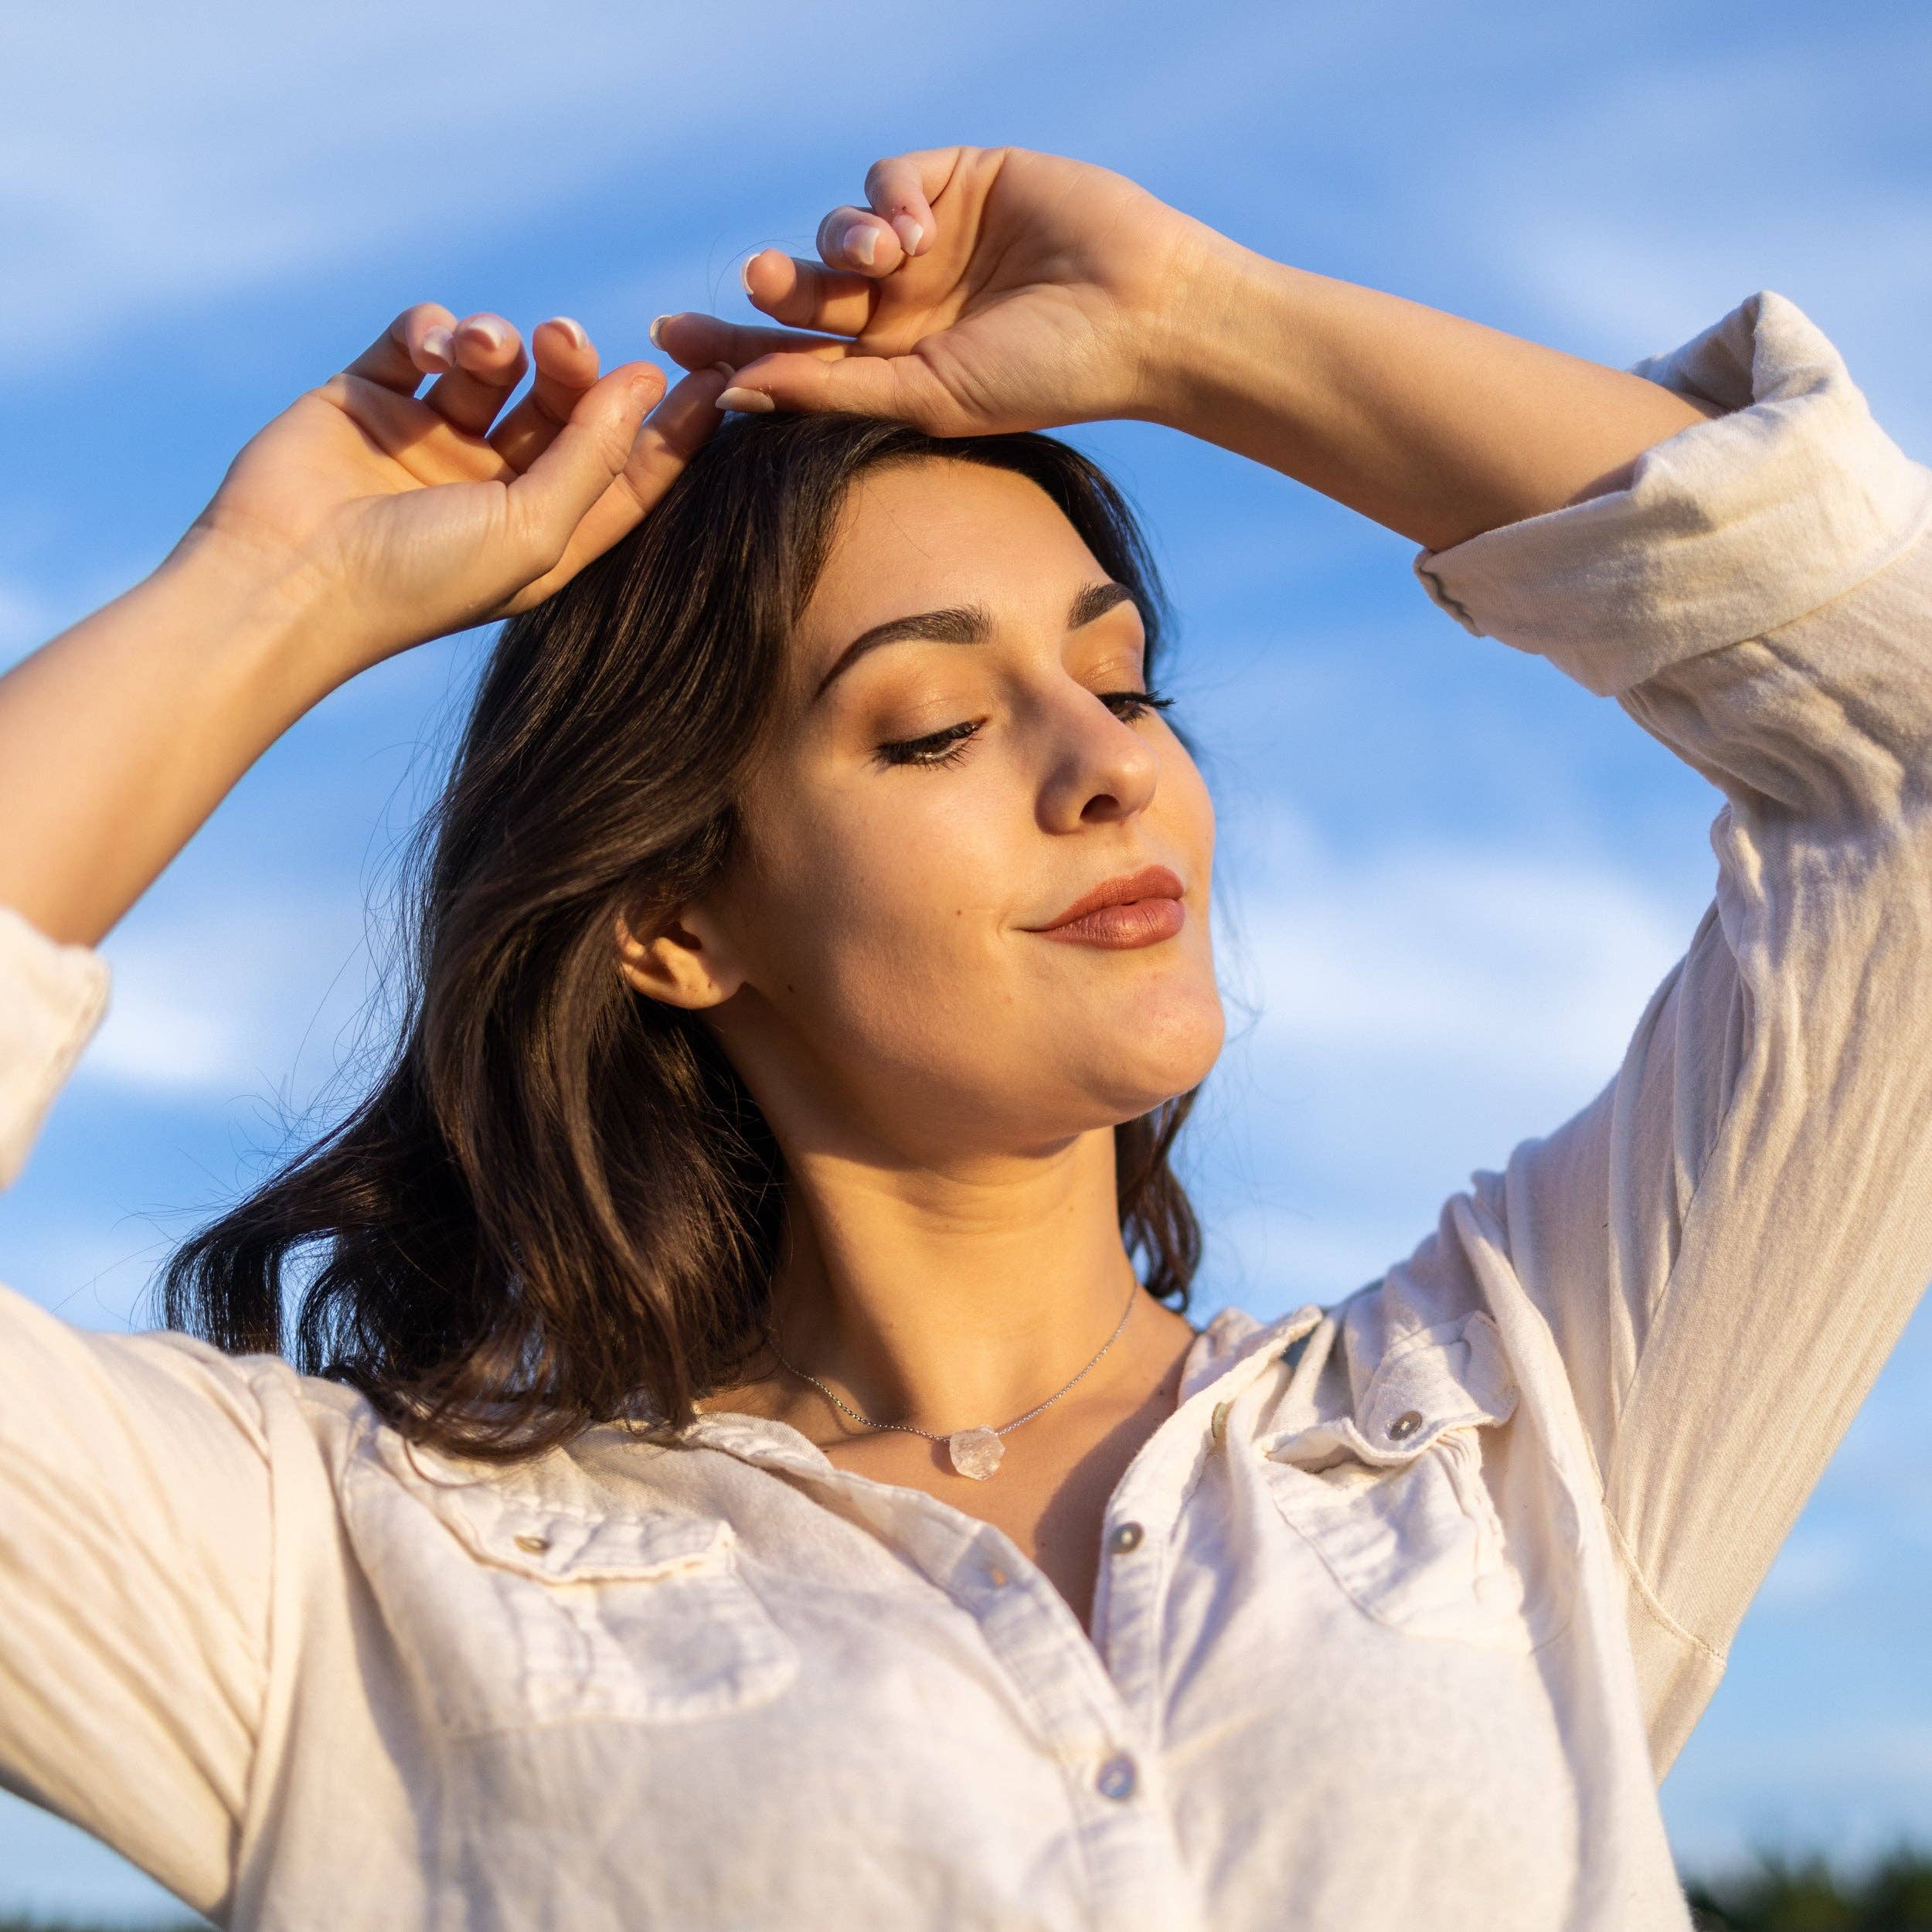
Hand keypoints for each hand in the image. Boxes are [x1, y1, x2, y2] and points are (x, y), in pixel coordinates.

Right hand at [177, 304, 730, 675]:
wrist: (286, 581)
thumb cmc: (419, 581)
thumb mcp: (532, 531)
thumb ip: (594, 457)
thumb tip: (643, 384)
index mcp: (545, 534)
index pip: (628, 473)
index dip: (673, 428)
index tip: (717, 378)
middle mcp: (495, 486)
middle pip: (565, 406)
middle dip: (574, 367)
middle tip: (565, 342)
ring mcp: (432, 440)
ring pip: (497, 363)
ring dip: (500, 340)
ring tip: (487, 349)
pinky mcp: (372, 397)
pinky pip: (423, 338)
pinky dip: (435, 330)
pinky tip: (432, 351)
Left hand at [650, 146, 1223, 435]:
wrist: (1143, 316)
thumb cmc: (1045, 376)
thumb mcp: (926, 397)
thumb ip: (830, 391)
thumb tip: (732, 393)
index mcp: (892, 370)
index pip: (792, 356)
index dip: (730, 346)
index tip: (668, 341)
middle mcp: (904, 309)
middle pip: (803, 290)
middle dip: (775, 286)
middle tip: (760, 282)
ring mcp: (931, 244)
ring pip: (840, 229)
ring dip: (841, 240)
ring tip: (877, 259)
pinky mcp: (959, 181)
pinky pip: (888, 178)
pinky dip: (888, 198)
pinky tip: (919, 230)